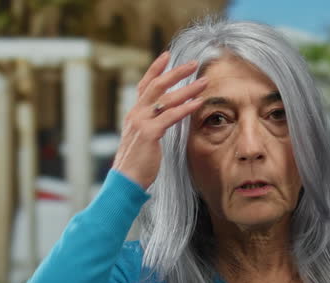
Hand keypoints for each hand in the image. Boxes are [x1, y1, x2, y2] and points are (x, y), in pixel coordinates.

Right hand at [111, 51, 207, 189]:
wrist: (125, 181)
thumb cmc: (137, 164)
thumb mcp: (142, 140)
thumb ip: (151, 126)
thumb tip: (164, 119)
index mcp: (134, 114)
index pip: (144, 86)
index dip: (155, 69)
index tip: (167, 55)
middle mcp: (135, 114)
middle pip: (156, 86)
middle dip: (176, 72)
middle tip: (194, 63)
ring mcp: (141, 122)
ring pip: (166, 99)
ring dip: (187, 89)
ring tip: (204, 82)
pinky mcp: (148, 133)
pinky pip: (170, 116)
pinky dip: (186, 108)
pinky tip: (198, 103)